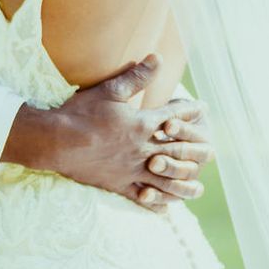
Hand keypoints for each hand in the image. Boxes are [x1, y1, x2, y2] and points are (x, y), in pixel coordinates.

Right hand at [6, 61, 209, 208]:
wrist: (56, 142)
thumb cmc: (80, 113)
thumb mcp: (110, 90)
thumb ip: (136, 77)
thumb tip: (158, 58)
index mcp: (142, 124)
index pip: (173, 117)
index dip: (189, 111)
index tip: (203, 108)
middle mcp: (143, 149)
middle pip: (177, 151)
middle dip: (195, 150)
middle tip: (211, 151)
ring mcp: (131, 170)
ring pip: (164, 179)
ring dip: (182, 183)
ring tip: (197, 188)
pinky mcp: (117, 184)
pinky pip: (141, 197)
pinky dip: (155, 203)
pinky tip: (165, 209)